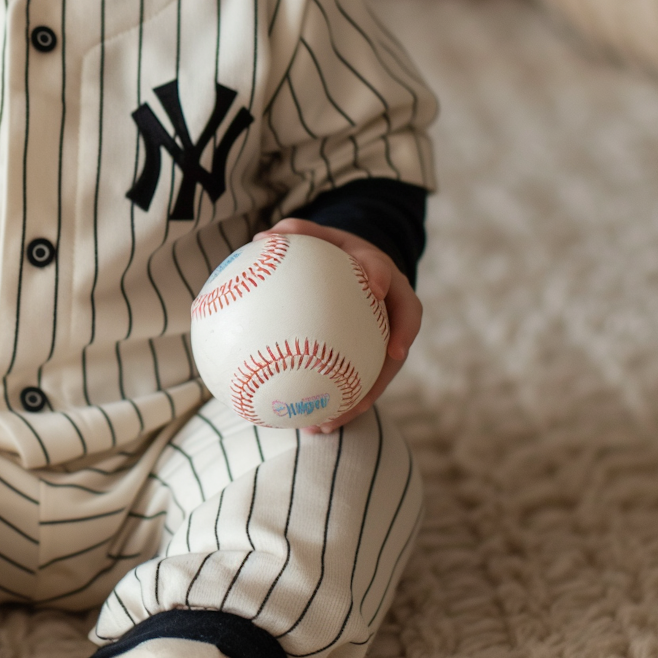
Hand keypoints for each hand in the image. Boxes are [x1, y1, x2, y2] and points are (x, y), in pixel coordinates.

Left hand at [257, 218, 421, 431]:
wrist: (354, 266)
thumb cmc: (331, 249)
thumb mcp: (318, 235)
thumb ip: (296, 233)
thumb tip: (261, 238)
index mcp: (384, 278)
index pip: (395, 288)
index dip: (391, 300)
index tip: (375, 300)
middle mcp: (392, 311)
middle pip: (396, 348)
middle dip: (381, 378)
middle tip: (360, 398)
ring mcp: (385, 336)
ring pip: (378, 375)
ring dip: (356, 403)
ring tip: (327, 425)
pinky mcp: (370, 355)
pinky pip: (357, 382)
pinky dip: (335, 402)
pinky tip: (309, 424)